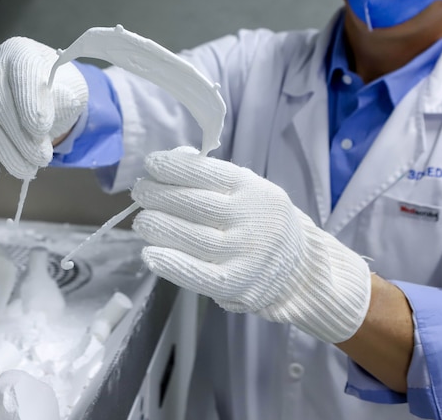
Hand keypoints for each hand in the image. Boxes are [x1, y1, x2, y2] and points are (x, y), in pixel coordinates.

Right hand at [0, 37, 87, 181]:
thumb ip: (67, 95)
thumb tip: (66, 100)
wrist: (43, 99)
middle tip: (42, 160)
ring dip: (2, 150)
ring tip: (26, 170)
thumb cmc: (58, 90)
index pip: (22, 69)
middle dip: (20, 136)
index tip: (42, 130)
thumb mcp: (71, 89)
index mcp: (21, 51)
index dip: (30, 99)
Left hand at [131, 147, 370, 343]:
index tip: (151, 164)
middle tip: (140, 191)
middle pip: (193, 204)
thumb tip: (174, 157)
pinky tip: (149, 253)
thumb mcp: (250, 191)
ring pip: (189, 236)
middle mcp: (251, 220)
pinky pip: (196, 273)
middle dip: (158, 194)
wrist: (301, 270)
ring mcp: (244, 254)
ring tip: (142, 219)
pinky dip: (169, 262)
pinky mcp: (236, 285)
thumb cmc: (263, 223)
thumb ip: (215, 176)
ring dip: (157, 225)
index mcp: (254, 190)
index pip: (206, 172)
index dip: (173, 166)